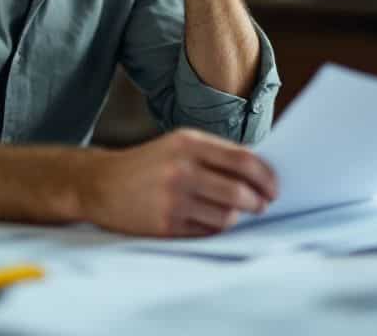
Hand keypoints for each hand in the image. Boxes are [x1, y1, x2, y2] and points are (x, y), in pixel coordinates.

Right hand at [79, 129, 278, 236]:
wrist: (101, 184)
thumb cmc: (148, 164)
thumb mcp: (179, 145)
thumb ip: (216, 154)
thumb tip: (260, 172)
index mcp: (189, 144)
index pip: (244, 161)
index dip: (266, 177)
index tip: (275, 187)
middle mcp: (181, 170)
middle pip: (240, 192)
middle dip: (258, 202)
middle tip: (262, 205)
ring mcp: (173, 200)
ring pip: (227, 216)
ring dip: (237, 217)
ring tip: (233, 212)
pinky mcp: (166, 225)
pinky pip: (208, 232)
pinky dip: (216, 227)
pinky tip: (209, 220)